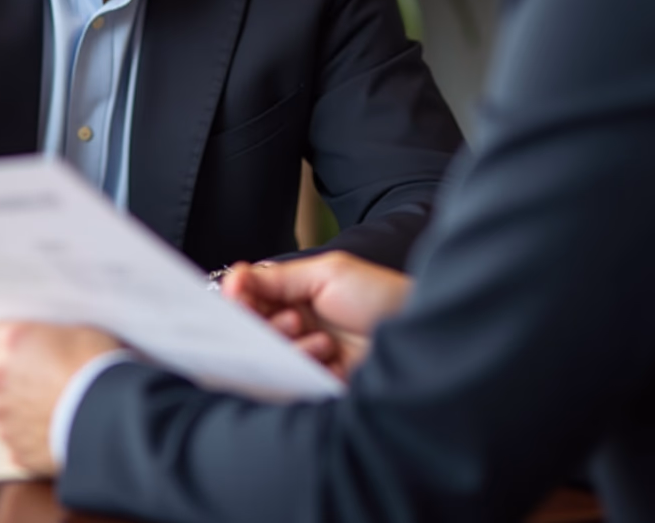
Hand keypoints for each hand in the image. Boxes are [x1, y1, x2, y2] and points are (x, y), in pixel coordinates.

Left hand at [0, 321, 121, 476]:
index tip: (20, 348)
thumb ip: (47, 336)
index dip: (5, 343)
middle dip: (5, 375)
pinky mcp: (14, 449)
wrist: (111, 415)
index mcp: (13, 341)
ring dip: (7, 406)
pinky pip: (10, 440)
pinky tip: (49, 428)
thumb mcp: (77, 331)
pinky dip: (23, 435)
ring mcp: (2, 416)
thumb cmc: (99, 367)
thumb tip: (46, 342)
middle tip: (34, 377)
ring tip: (39, 405)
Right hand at [223, 251, 411, 380]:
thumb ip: (279, 277)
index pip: (251, 297)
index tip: (237, 298)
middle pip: (255, 329)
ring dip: (292, 346)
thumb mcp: (327, 273)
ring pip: (271, 356)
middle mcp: (296, 322)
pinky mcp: (316, 380)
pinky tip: (330, 359)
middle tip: (294, 318)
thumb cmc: (378, 294)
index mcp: (294, 293)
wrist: (418, 330)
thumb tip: (236, 276)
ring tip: (321, 340)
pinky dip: (306, 368)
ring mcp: (305, 352)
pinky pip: (291, 380)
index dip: (241, 299)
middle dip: (266, 325)